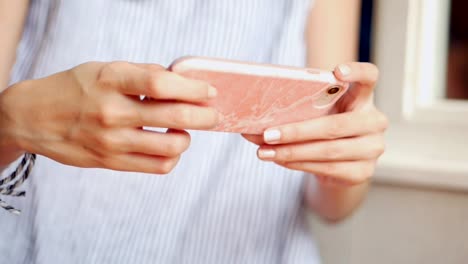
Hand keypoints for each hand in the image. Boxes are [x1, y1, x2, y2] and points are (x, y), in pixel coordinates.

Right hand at [0, 61, 219, 172]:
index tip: (209, 91)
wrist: (34, 117)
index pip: (161, 84)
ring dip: (187, 138)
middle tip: (213, 115)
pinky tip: (168, 146)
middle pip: (174, 116)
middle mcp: (111, 112)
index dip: (193, 88)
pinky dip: (172, 157)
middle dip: (205, 116)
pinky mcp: (111, 162)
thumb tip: (181, 81)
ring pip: (171, 146)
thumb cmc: (74, 88)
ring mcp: (111, 141)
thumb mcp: (103, 69)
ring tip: (184, 130)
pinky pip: (157, 166)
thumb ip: (142, 74)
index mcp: (110, 80)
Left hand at [243, 62, 387, 183]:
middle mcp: (374, 121)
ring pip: (328, 150)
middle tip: (267, 134)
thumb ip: (296, 110)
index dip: (357, 72)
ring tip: (264, 151)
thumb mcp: (317, 113)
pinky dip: (298, 164)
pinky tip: (279, 160)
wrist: (341, 164)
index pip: (370, 77)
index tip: (338, 71)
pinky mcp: (363, 172)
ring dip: (291, 152)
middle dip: (297, 131)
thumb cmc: (324, 129)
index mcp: (362, 98)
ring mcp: (372, 148)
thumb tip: (251, 121)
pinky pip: (326, 168)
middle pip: (336, 125)